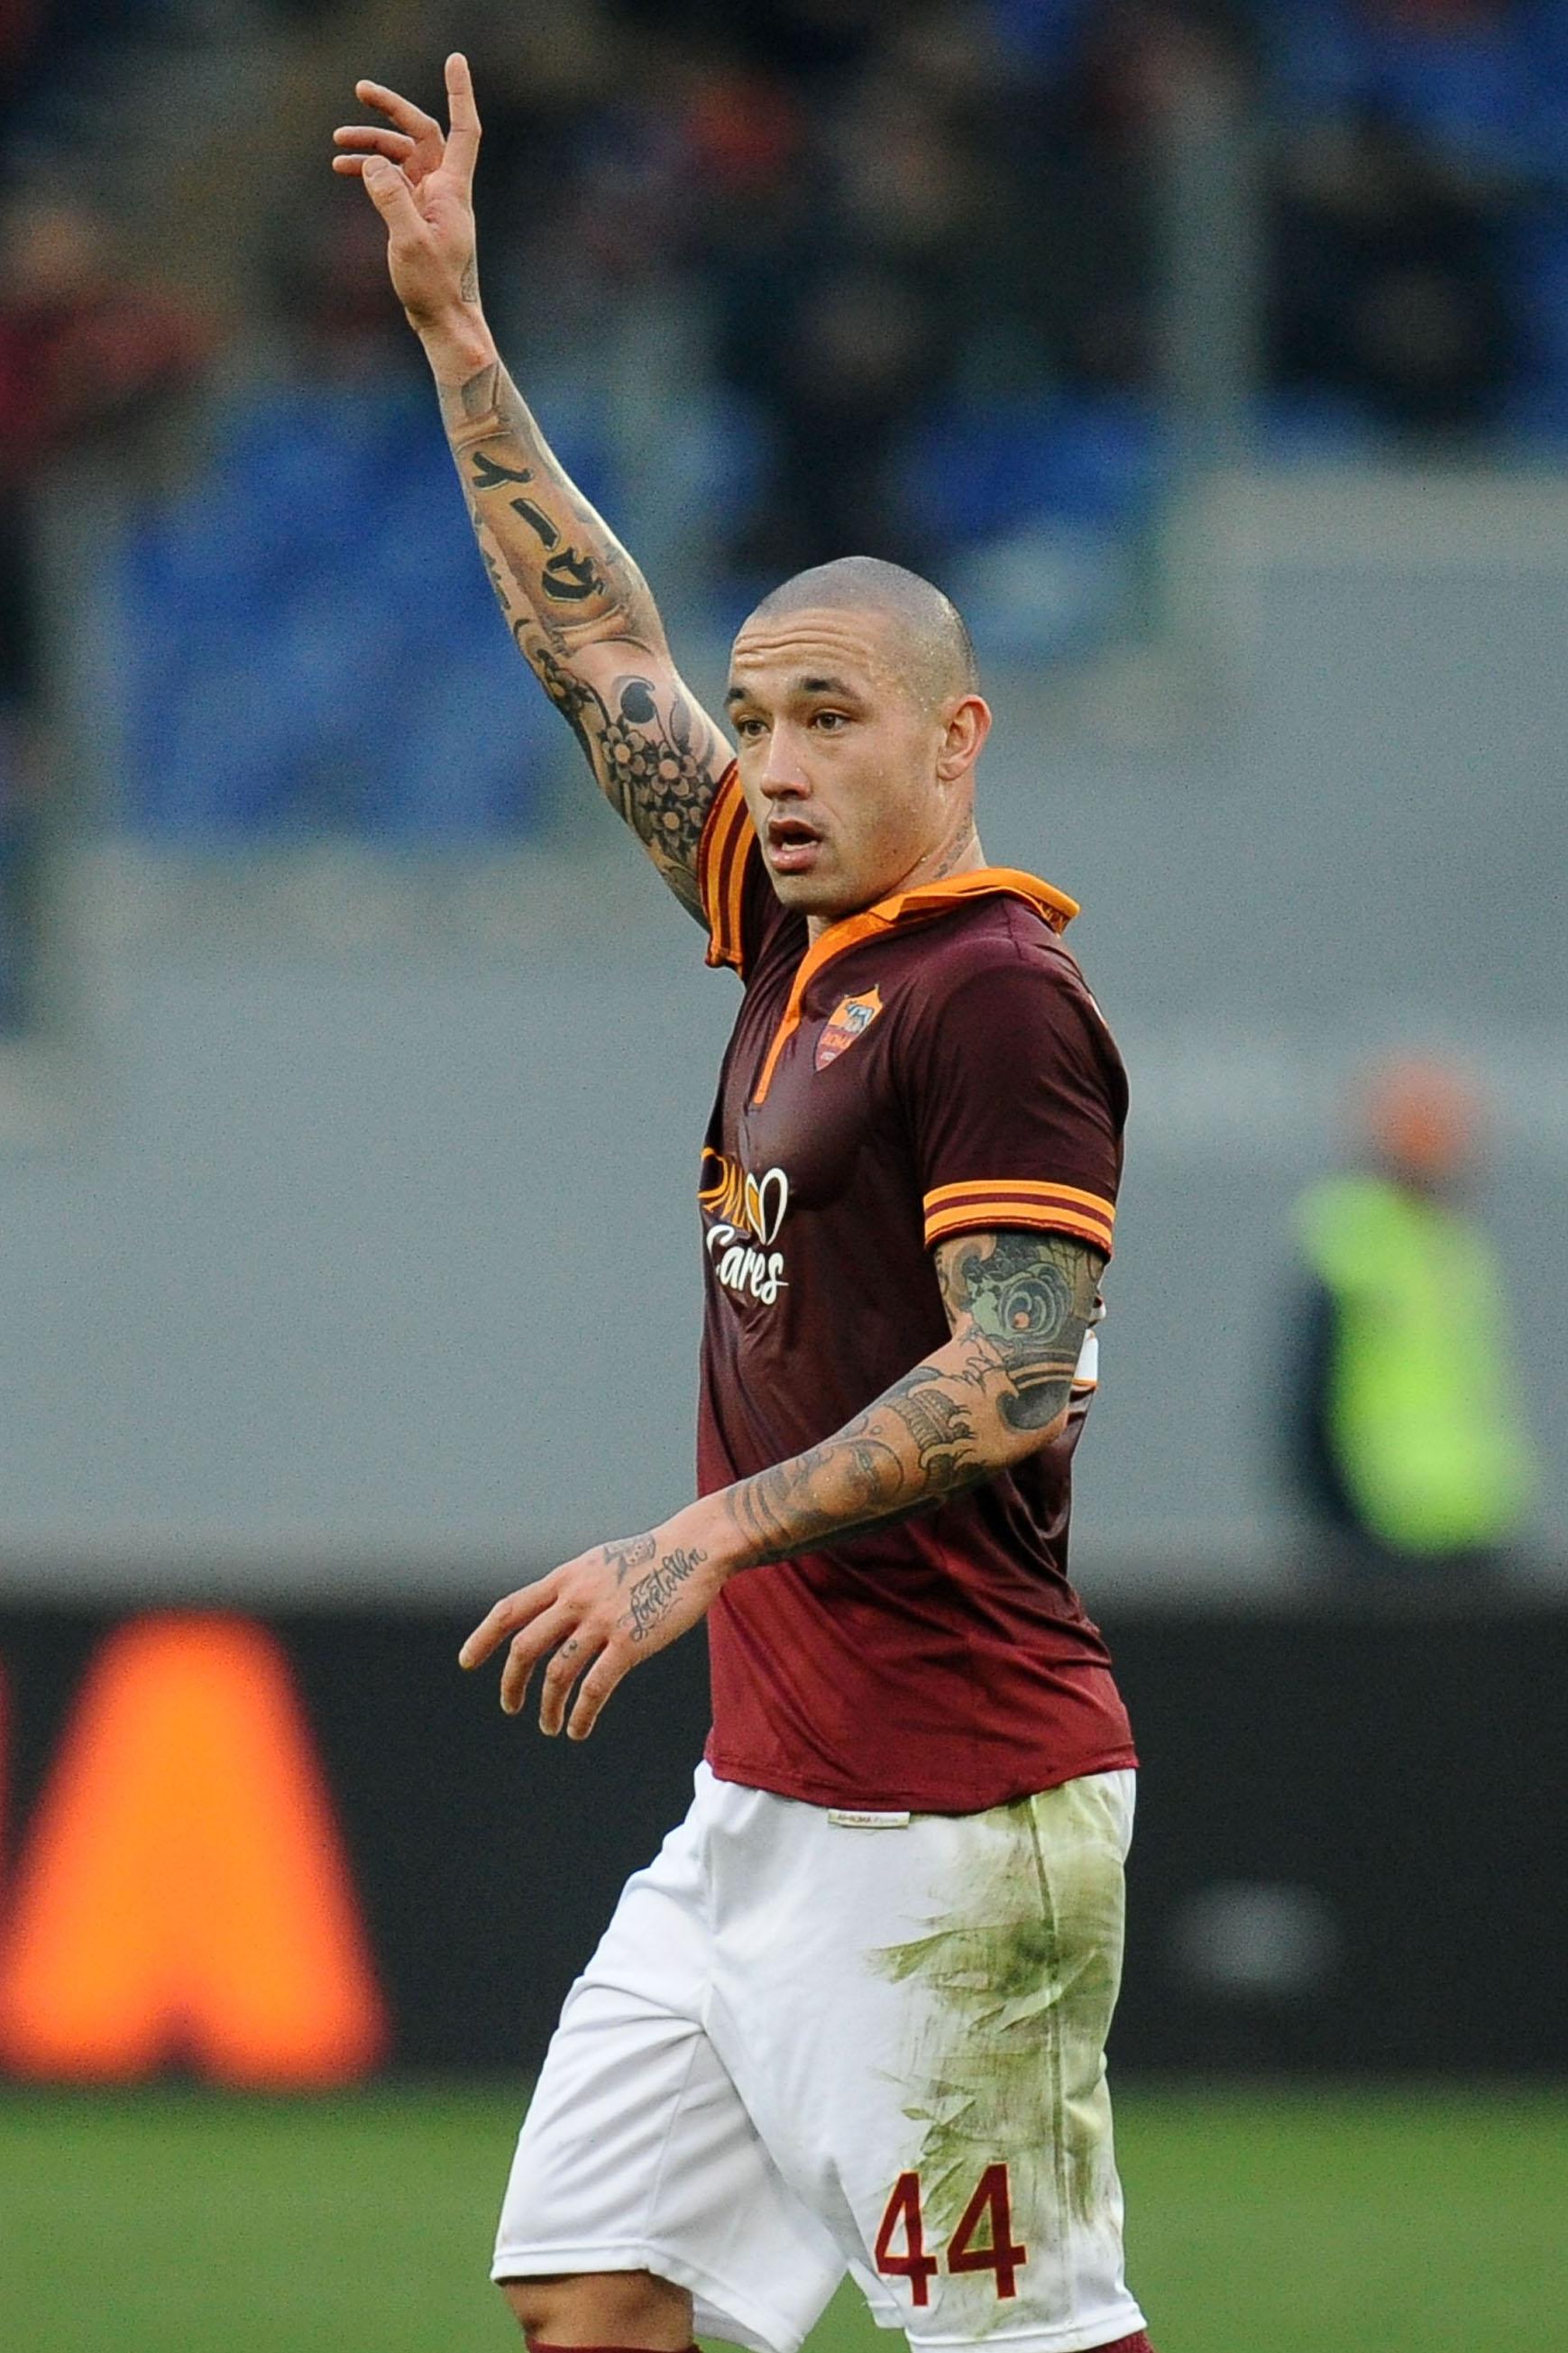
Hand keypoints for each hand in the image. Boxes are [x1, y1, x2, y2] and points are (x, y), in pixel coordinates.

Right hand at [332, 51, 483, 335]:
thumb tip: (372, 163)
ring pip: (402, 157)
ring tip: (336, 144)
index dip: (460, 93)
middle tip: (360, 90)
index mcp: (452, 190)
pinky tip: (345, 170)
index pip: (462, 130)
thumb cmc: (433, 288)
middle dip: (391, 110)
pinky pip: (393, 181)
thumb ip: (391, 200)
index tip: (454, 59)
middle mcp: (444, 189)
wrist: (443, 321)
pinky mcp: (416, 216)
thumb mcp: (409, 242)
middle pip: (421, 133)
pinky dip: (371, 171)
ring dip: (372, 144)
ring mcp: (430, 202)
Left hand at [459, 1519, 727, 1740]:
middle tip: (511, 1706)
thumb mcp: (597, 1564)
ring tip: (549, 1726)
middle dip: (512, 1683)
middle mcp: (576, 1599)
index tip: (467, 1662)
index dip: (482, 1637)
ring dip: (548, 1708)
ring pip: (558, 1674)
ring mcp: (602, 1621)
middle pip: (525, 1648)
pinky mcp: (631, 1642)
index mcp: (564, 1579)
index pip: (509, 1609)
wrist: (695, 1549)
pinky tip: (577, 1729)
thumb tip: (549, 1619)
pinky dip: (581, 1714)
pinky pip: (595, 1688)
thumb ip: (571, 1590)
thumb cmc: (650, 1558)